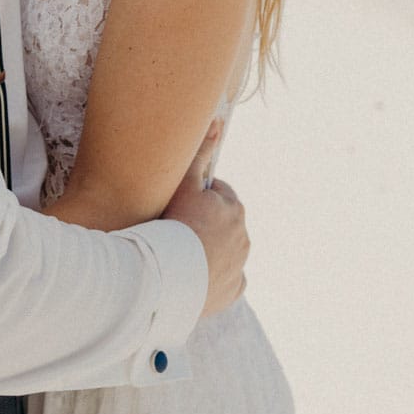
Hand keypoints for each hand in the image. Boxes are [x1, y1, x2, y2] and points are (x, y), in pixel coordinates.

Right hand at [162, 122, 249, 315]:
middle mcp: (243, 237)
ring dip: (209, 253)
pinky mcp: (233, 291)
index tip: (180, 207)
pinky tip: (194, 278)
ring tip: (181, 255)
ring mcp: (239, 266)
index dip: (198, 199)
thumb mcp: (184, 184)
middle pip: (223, 226)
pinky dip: (213, 279)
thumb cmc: (174, 224)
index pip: (218, 196)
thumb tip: (217, 121)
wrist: (169, 275)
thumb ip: (200, 153)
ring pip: (226, 254)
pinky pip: (226, 281)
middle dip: (205, 226)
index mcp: (234, 210)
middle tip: (176, 230)